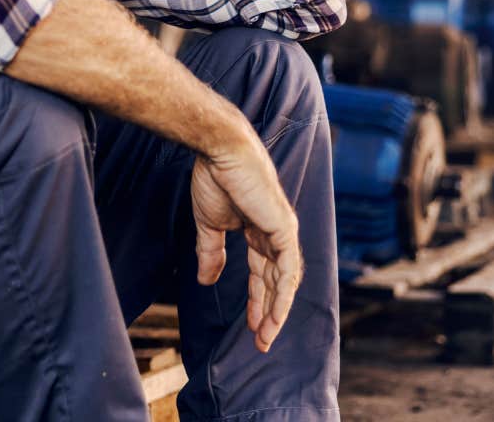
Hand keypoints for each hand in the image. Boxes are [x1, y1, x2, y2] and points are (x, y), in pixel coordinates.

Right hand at [190, 132, 303, 352]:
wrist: (220, 152)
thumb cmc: (215, 179)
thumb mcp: (210, 225)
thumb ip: (211, 253)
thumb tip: (205, 280)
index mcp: (258, 231)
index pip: (262, 273)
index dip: (258, 300)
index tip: (251, 327)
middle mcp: (275, 233)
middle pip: (275, 281)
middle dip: (268, 312)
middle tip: (261, 341)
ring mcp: (282, 231)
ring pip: (284, 280)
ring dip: (276, 310)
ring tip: (265, 336)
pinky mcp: (284, 228)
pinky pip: (287, 269)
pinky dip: (282, 293)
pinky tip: (273, 313)